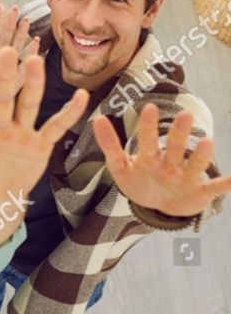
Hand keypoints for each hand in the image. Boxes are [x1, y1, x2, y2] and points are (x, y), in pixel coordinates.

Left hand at [0, 5, 38, 107]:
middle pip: (3, 38)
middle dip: (9, 23)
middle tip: (15, 8)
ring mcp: (6, 67)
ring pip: (15, 46)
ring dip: (21, 33)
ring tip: (25, 20)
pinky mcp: (17, 78)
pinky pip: (26, 64)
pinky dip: (32, 53)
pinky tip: (36, 42)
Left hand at [0, 47, 89, 226]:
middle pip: (1, 100)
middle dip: (4, 78)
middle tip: (5, 50)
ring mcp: (20, 134)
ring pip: (27, 105)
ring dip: (33, 85)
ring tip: (35, 60)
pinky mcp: (40, 143)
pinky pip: (55, 127)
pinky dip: (69, 114)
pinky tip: (82, 96)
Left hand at [94, 104, 230, 216]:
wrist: (160, 206)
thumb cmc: (141, 182)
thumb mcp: (120, 167)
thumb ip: (110, 146)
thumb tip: (96, 118)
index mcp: (150, 157)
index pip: (147, 140)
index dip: (148, 126)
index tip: (149, 107)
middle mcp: (171, 163)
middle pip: (175, 147)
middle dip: (179, 133)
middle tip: (185, 115)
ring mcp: (186, 177)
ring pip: (194, 165)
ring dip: (201, 155)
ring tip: (208, 142)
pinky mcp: (200, 193)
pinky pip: (214, 188)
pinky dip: (226, 184)